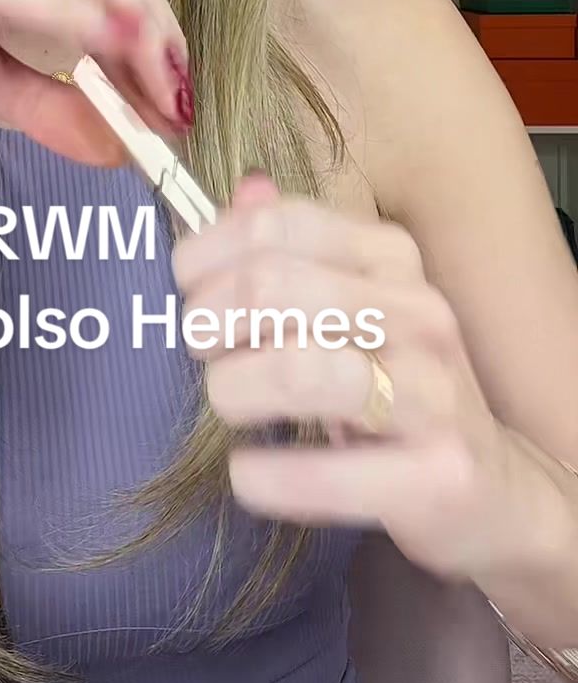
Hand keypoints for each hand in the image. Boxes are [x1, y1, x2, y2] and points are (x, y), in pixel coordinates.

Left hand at [172, 174, 524, 580]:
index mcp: (391, 258)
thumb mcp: (353, 308)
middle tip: (201, 352)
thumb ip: (293, 251)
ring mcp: (433, 393)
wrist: (495, 490)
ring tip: (227, 403)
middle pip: (273, 287)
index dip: (207, 255)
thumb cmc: (398, 390)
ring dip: (234, 388)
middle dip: (208, 320)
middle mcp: (418, 312)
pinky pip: (328, 472)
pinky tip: (247, 474)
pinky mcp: (437, 475)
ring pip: (300, 367)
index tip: (187, 293)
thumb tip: (244, 192)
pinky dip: (268, 475)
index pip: (277, 225)